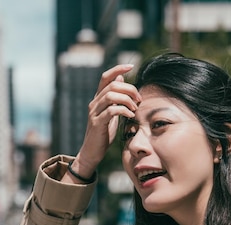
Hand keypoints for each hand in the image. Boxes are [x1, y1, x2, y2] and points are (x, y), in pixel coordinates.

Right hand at [66, 64, 140, 182]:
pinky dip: (123, 110)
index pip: (105, 77)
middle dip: (129, 89)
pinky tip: (130, 115)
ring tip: (135, 108)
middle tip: (139, 99)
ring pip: (110, 96)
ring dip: (127, 100)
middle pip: (112, 86)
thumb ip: (115, 97)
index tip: (131, 66)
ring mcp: (94, 113)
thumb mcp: (111, 112)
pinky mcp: (96, 123)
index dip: (117, 69)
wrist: (92, 152)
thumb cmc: (103, 134)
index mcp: (98, 99)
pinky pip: (111, 111)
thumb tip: (120, 79)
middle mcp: (94, 103)